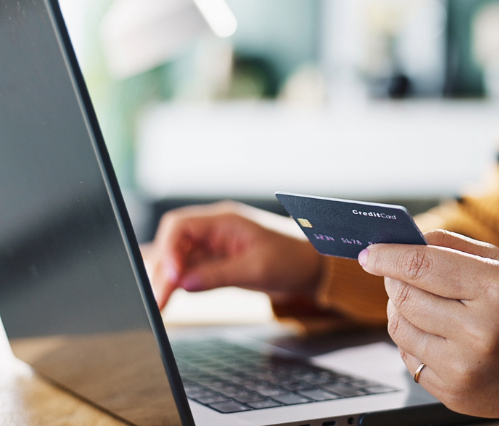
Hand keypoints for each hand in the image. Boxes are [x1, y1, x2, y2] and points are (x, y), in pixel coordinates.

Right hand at [145, 201, 321, 308]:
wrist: (310, 268)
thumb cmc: (291, 260)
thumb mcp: (257, 269)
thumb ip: (219, 275)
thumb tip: (184, 284)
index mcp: (224, 221)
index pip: (180, 227)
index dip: (167, 250)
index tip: (169, 276)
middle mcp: (214, 230)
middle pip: (174, 245)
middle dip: (162, 271)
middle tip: (159, 301)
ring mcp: (213, 247)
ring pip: (178, 261)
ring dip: (167, 281)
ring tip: (161, 307)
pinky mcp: (216, 263)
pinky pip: (189, 272)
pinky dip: (179, 286)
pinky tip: (171, 299)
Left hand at [359, 230, 498, 423]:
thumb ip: (452, 247)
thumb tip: (402, 240)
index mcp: (495, 290)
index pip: (422, 265)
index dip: (388, 255)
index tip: (368, 252)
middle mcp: (479, 332)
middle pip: (405, 298)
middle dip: (393, 282)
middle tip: (396, 274)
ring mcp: (466, 369)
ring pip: (401, 331)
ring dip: (400, 312)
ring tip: (420, 304)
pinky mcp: (456, 395)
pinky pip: (410, 361)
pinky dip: (414, 342)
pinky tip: (438, 335)